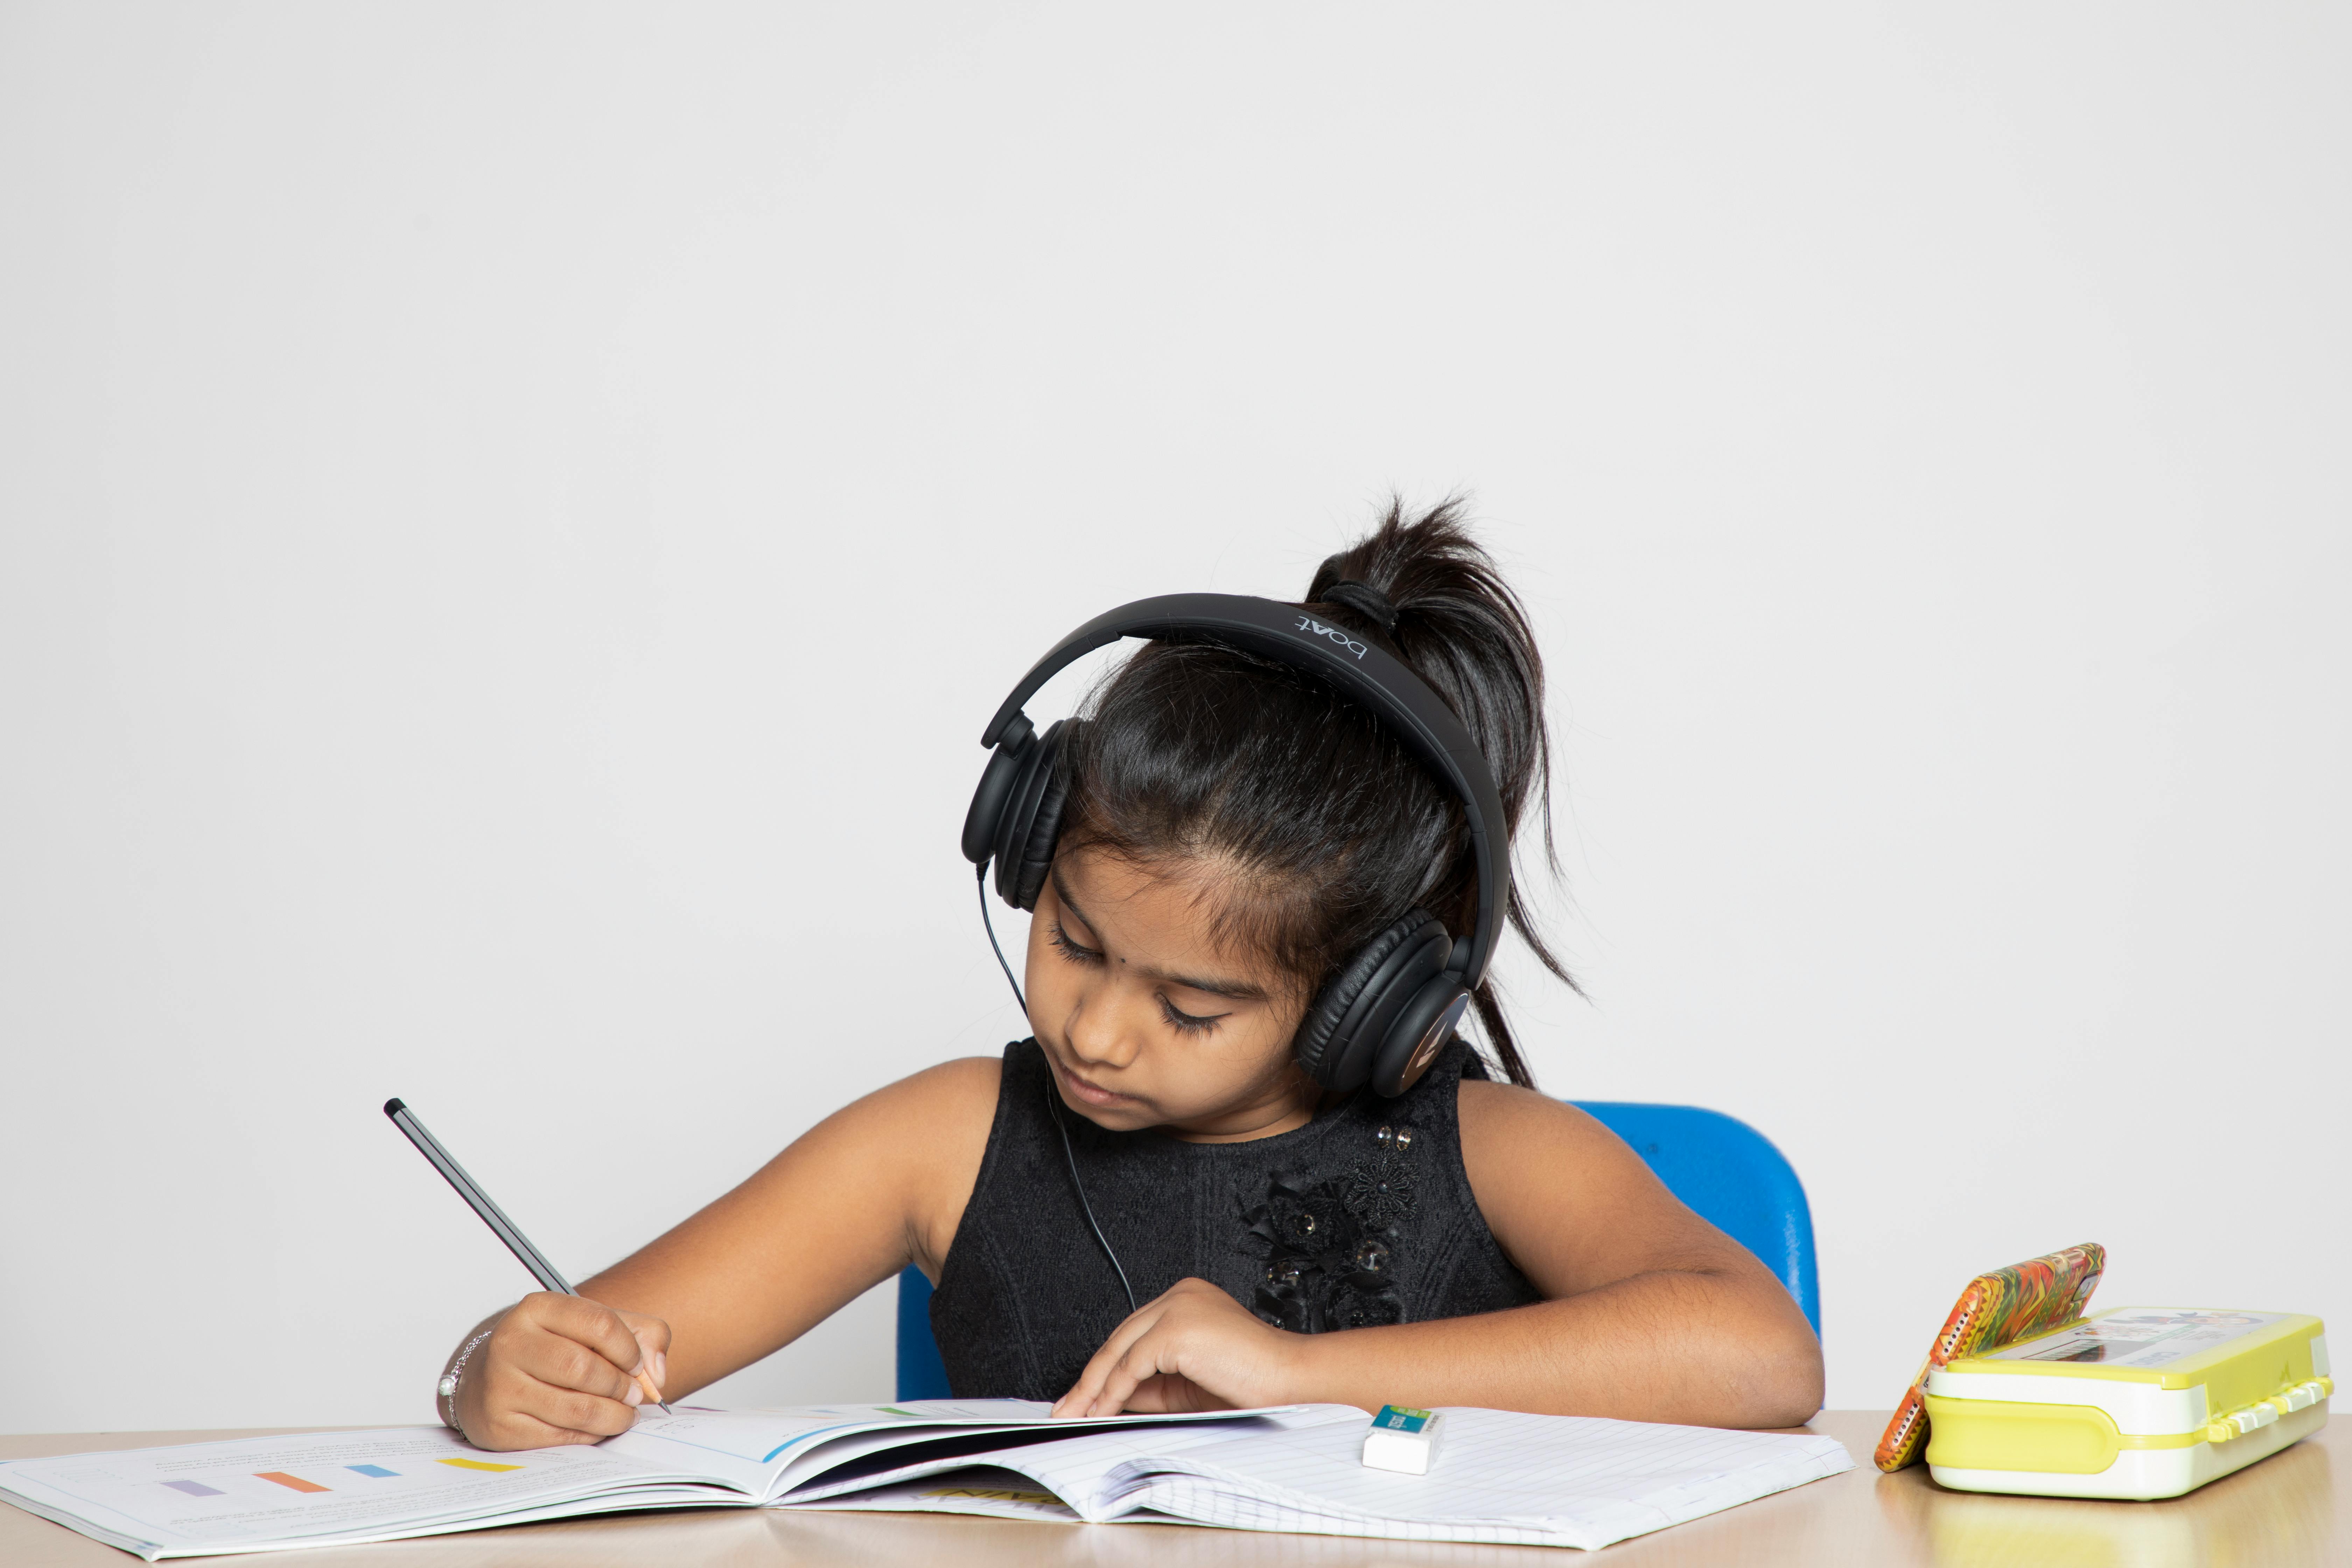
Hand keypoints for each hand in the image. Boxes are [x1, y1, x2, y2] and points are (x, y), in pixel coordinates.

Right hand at [452, 1293, 671, 1450]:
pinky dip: (588, 1436)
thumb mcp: (595, 1326)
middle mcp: (511, 1343)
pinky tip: (596, 1428)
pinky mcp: (500, 1425)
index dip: (629, 1349)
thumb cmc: (554, 1349)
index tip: (638, 1365)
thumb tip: (657, 1374)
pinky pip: (558, 1437)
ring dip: (612, 1416)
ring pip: (574, 1408)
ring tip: (625, 1415)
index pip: (598, 1323)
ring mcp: (501, 1386)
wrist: (489, 1379)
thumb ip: (642, 1335)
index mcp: (537, 1308)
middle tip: (635, 1395)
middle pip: (583, 1368)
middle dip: (620, 1386)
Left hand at [1052, 1277, 1304, 1417]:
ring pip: (1120, 1349)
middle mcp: (1181, 1295)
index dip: (1106, 1367)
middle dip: (1091, 1378)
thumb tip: (1114, 1399)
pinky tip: (1102, 1412)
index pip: (1134, 1333)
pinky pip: (1131, 1364)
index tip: (1086, 1395)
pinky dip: (1112, 1392)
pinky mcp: (1177, 1327)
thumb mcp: (1190, 1384)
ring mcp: (1178, 1306)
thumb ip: (1154, 1385)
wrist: (1293, 1383)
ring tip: (1077, 1414)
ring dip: (1094, 1387)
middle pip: (1121, 1338)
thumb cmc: (1256, 1383)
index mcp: (1188, 1299)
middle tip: (1068, 1407)